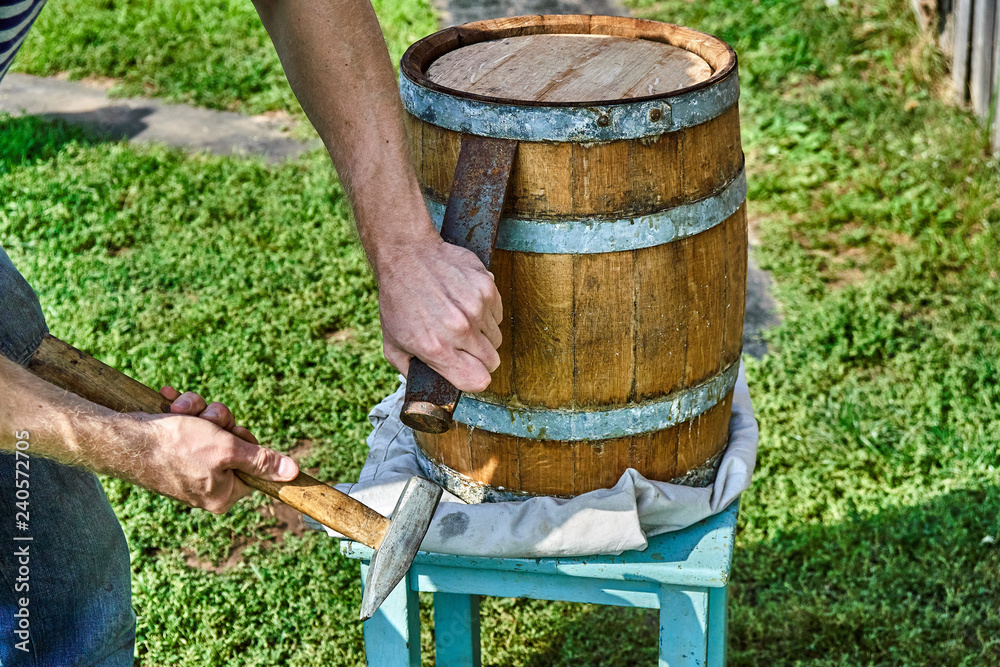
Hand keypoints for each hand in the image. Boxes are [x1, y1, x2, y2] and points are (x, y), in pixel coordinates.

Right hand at [120, 388, 298, 513]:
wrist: (121, 438)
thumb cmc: (175, 447)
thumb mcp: (227, 450)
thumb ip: (261, 461)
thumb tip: (294, 473)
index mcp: (224, 493)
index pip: (255, 465)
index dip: (245, 442)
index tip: (233, 436)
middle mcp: (208, 483)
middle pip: (234, 441)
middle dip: (221, 421)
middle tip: (206, 420)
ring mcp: (190, 465)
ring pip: (213, 427)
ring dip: (199, 411)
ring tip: (180, 411)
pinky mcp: (174, 448)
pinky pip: (190, 422)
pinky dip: (181, 409)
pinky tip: (168, 401)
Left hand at [377, 237, 501, 392]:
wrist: (406, 256)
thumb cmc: (397, 300)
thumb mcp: (392, 344)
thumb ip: (410, 372)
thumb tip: (426, 389)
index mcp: (436, 348)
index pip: (478, 381)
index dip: (474, 379)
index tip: (468, 371)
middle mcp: (459, 329)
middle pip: (492, 362)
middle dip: (480, 359)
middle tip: (464, 347)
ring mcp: (476, 307)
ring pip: (497, 338)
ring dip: (483, 335)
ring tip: (461, 321)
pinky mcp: (487, 287)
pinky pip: (498, 314)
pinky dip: (487, 313)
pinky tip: (466, 304)